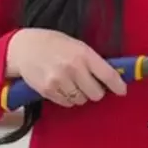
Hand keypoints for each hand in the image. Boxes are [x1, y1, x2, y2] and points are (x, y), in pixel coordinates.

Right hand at [5, 28, 126, 107]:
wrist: (25, 48)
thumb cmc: (54, 44)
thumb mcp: (77, 45)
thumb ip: (93, 60)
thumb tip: (112, 76)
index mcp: (84, 54)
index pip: (108, 74)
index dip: (118, 85)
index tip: (122, 90)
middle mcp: (73, 68)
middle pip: (96, 93)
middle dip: (96, 91)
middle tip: (91, 84)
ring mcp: (59, 81)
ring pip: (81, 100)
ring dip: (81, 95)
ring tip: (74, 83)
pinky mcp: (48, 91)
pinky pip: (67, 103)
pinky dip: (68, 98)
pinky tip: (63, 87)